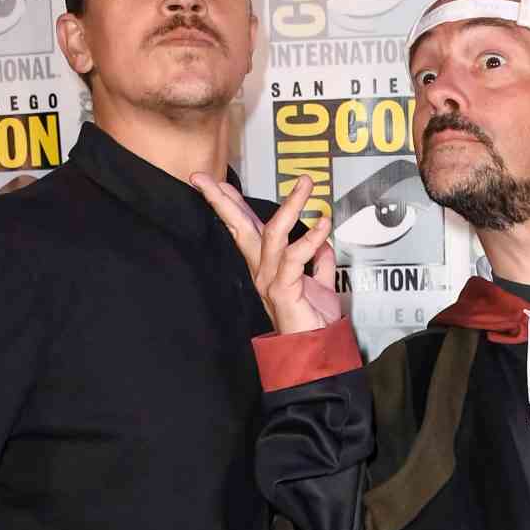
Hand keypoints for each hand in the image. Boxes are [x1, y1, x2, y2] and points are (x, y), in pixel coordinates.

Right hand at [191, 171, 341, 333]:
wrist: (317, 352)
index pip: (244, 229)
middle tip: (205, 177)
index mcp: (266, 267)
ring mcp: (269, 281)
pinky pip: (293, 258)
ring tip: (306, 184)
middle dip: (222, 200)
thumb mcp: (319, 286)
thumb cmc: (314, 323)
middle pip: (239, 228)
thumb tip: (324, 243)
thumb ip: (318, 263)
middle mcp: (262, 272)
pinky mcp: (283, 291)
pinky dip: (309, 240)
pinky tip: (323, 225)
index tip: (214, 182)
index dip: (230, 205)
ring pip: (272, 234)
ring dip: (289, 206)